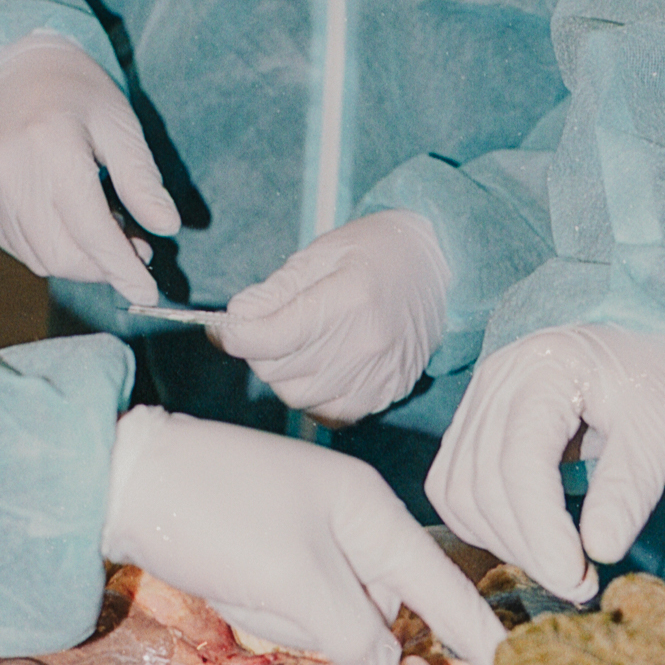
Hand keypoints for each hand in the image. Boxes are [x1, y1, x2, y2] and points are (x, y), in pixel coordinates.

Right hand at [0, 32, 179, 302]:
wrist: (14, 65)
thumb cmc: (78, 94)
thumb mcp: (120, 127)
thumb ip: (141, 181)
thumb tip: (167, 228)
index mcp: (50, 145)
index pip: (90, 230)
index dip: (122, 268)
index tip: (147, 293)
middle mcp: (6, 168)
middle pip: (61, 254)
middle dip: (102, 267)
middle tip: (132, 247)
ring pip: (37, 256)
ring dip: (77, 258)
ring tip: (100, 224)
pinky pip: (14, 244)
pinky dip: (47, 246)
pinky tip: (65, 219)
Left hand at [102, 407, 503, 664]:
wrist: (122, 479)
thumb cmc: (214, 517)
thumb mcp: (290, 581)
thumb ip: (350, 630)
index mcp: (369, 510)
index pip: (436, 582)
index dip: (470, 627)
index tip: (508, 663)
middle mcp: (351, 520)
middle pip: (376, 605)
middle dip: (329, 621)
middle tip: (267, 593)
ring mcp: (311, 534)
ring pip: (330, 612)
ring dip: (287, 615)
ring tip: (238, 579)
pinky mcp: (274, 551)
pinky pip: (292, 601)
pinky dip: (265, 605)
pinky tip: (228, 580)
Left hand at [218, 210, 448, 423]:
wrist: (436, 266)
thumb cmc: (375, 251)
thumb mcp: (319, 254)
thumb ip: (274, 291)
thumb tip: (236, 319)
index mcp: (349, 298)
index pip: (271, 336)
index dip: (237, 335)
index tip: (228, 329)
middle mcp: (367, 342)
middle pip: (280, 371)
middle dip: (258, 353)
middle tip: (263, 331)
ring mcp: (379, 373)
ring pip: (299, 397)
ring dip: (283, 376)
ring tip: (294, 347)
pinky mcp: (387, 392)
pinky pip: (330, 412)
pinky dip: (313, 395)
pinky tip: (319, 368)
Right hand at [425, 325, 664, 600]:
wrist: (654, 333)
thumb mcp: (662, 430)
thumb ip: (628, 489)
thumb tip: (598, 553)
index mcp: (545, 369)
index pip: (519, 462)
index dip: (541, 531)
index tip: (578, 577)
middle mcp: (497, 379)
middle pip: (482, 483)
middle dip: (526, 547)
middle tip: (579, 585)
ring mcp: (479, 398)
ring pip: (458, 490)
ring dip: (502, 540)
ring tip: (559, 565)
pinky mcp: (475, 421)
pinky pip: (454, 485)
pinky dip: (484, 524)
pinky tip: (530, 541)